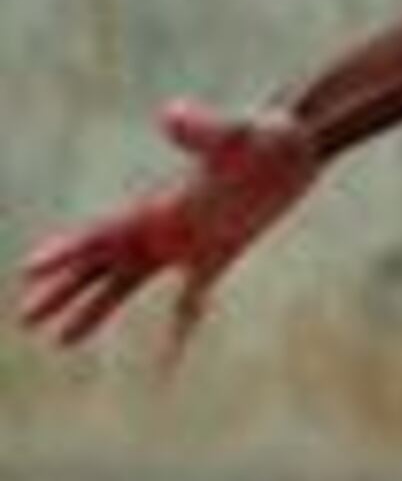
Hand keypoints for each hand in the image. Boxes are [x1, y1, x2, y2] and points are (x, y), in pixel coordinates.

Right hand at [16, 100, 320, 355]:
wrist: (295, 142)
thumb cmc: (263, 135)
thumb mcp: (233, 136)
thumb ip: (202, 129)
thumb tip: (170, 115)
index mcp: (158, 206)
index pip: (101, 234)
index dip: (66, 252)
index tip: (28, 271)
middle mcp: (161, 225)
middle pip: (101, 264)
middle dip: (63, 290)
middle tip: (26, 321)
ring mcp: (186, 241)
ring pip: (128, 282)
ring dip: (95, 310)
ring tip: (62, 342)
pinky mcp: (217, 254)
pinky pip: (189, 301)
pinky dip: (177, 330)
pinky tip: (166, 364)